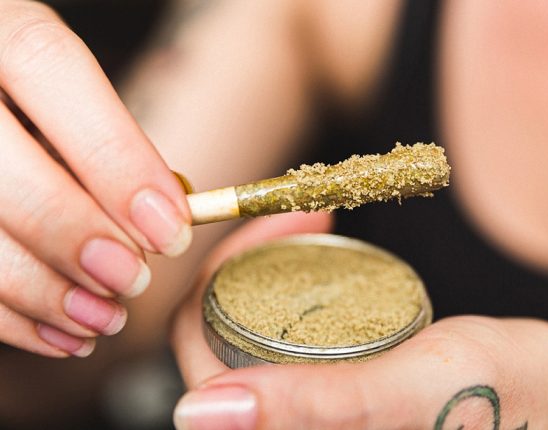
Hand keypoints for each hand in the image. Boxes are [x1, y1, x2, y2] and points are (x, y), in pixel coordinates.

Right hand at [0, 1, 191, 356]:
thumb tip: (161, 219)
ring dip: (41, 291)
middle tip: (132, 279)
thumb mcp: (63, 93)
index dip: (116, 157)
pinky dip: (7, 316)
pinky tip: (59, 334)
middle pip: (2, 165)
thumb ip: (103, 138)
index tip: (168, 229)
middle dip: (75, 234)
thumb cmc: (31, 101)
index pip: (50, 69)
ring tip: (103, 319)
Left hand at [170, 212, 547, 429]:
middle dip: (248, 265)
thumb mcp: (409, 394)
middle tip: (300, 214)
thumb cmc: (503, 403)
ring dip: (272, 268)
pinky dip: (300, 285)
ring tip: (312, 222)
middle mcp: (288, 426)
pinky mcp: (338, 391)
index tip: (281, 224)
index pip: (201, 361)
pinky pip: (291, 332)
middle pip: (222, 338)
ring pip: (254, 330)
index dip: (219, 282)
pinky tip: (331, 254)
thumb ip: (314, 408)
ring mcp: (312, 412)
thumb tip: (198, 413)